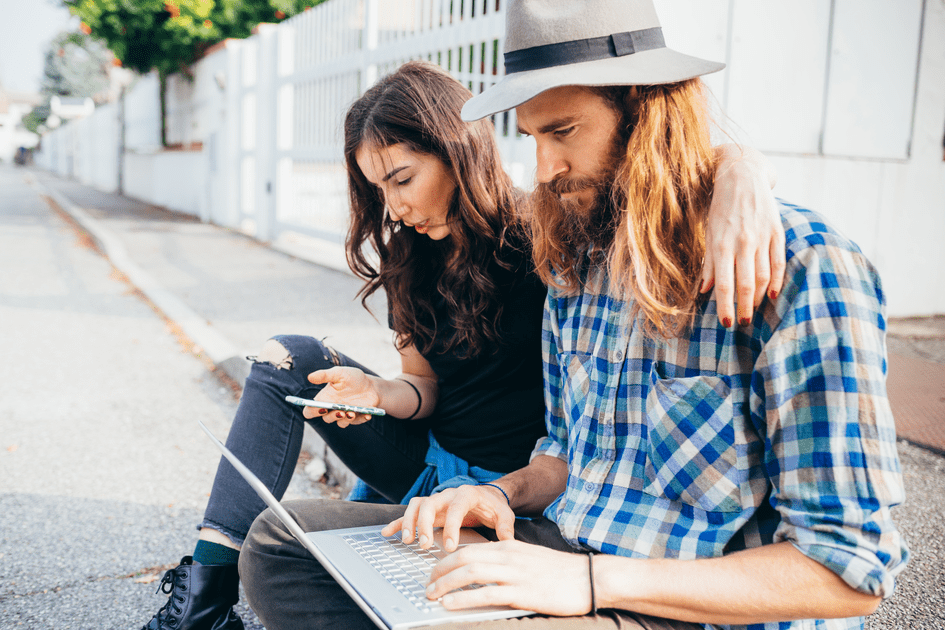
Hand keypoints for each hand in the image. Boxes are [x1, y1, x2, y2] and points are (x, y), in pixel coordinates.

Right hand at [306, 367, 379, 427]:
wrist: (371, 385)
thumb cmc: (352, 378)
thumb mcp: (339, 373)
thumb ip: (325, 375)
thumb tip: (310, 377)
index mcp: (325, 399)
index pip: (310, 410)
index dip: (312, 411)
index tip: (320, 407)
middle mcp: (333, 409)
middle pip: (326, 419)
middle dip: (332, 416)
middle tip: (339, 411)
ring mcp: (345, 415)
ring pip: (341, 423)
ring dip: (346, 420)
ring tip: (352, 413)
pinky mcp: (357, 418)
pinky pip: (357, 422)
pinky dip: (362, 418)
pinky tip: (367, 414)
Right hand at [381, 484, 515, 551]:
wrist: (488, 495)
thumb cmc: (494, 506)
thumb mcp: (504, 514)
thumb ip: (505, 527)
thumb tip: (506, 540)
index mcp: (467, 494)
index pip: (455, 507)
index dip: (451, 526)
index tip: (450, 546)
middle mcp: (448, 494)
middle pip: (429, 503)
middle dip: (424, 524)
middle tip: (425, 545)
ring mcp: (437, 501)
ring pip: (417, 505)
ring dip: (409, 522)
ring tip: (408, 541)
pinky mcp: (430, 509)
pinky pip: (410, 513)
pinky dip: (399, 522)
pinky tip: (388, 532)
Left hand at [426, 541, 591, 615]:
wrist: (590, 578)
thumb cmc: (562, 573)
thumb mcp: (529, 560)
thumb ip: (507, 563)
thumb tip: (484, 572)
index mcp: (509, 547)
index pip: (469, 549)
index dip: (447, 561)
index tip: (434, 572)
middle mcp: (509, 556)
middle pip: (464, 557)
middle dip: (440, 571)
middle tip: (427, 585)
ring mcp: (515, 573)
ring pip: (470, 573)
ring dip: (445, 584)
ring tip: (432, 595)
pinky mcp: (522, 592)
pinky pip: (485, 593)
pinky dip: (464, 598)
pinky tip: (451, 604)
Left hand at [703, 145, 785, 326]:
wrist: (742, 176)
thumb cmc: (720, 208)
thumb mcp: (709, 233)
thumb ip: (709, 263)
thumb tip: (703, 290)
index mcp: (722, 244)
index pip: (724, 283)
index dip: (725, 305)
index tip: (726, 322)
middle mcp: (743, 242)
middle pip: (746, 284)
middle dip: (744, 307)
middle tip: (742, 322)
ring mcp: (762, 237)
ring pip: (763, 276)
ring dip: (759, 297)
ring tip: (754, 310)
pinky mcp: (777, 232)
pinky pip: (779, 262)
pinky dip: (776, 280)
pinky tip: (772, 294)